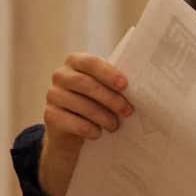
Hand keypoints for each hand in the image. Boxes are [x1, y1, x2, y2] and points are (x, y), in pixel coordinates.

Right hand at [36, 53, 132, 195]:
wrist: (73, 132)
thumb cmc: (96, 105)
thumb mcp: (105, 91)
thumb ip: (116, 84)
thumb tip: (146, 85)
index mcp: (75, 63)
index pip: (89, 62)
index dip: (107, 73)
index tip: (125, 85)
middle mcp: (60, 76)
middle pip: (86, 84)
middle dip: (111, 99)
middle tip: (128, 111)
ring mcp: (52, 95)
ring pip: (81, 105)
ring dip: (104, 117)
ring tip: (115, 126)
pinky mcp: (49, 116)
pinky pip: (73, 122)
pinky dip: (90, 130)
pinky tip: (98, 133)